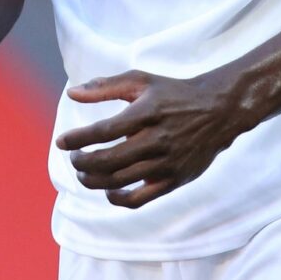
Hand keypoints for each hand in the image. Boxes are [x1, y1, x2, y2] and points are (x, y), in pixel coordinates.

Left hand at [55, 69, 252, 209]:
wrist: (218, 112)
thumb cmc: (173, 93)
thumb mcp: (141, 80)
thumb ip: (104, 87)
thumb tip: (71, 93)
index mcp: (147, 112)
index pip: (103, 131)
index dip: (77, 139)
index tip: (62, 141)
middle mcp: (157, 139)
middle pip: (108, 160)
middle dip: (82, 162)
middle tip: (74, 159)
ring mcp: (167, 163)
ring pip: (120, 181)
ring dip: (94, 181)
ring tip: (84, 174)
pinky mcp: (174, 180)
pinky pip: (140, 199)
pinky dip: (118, 198)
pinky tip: (108, 190)